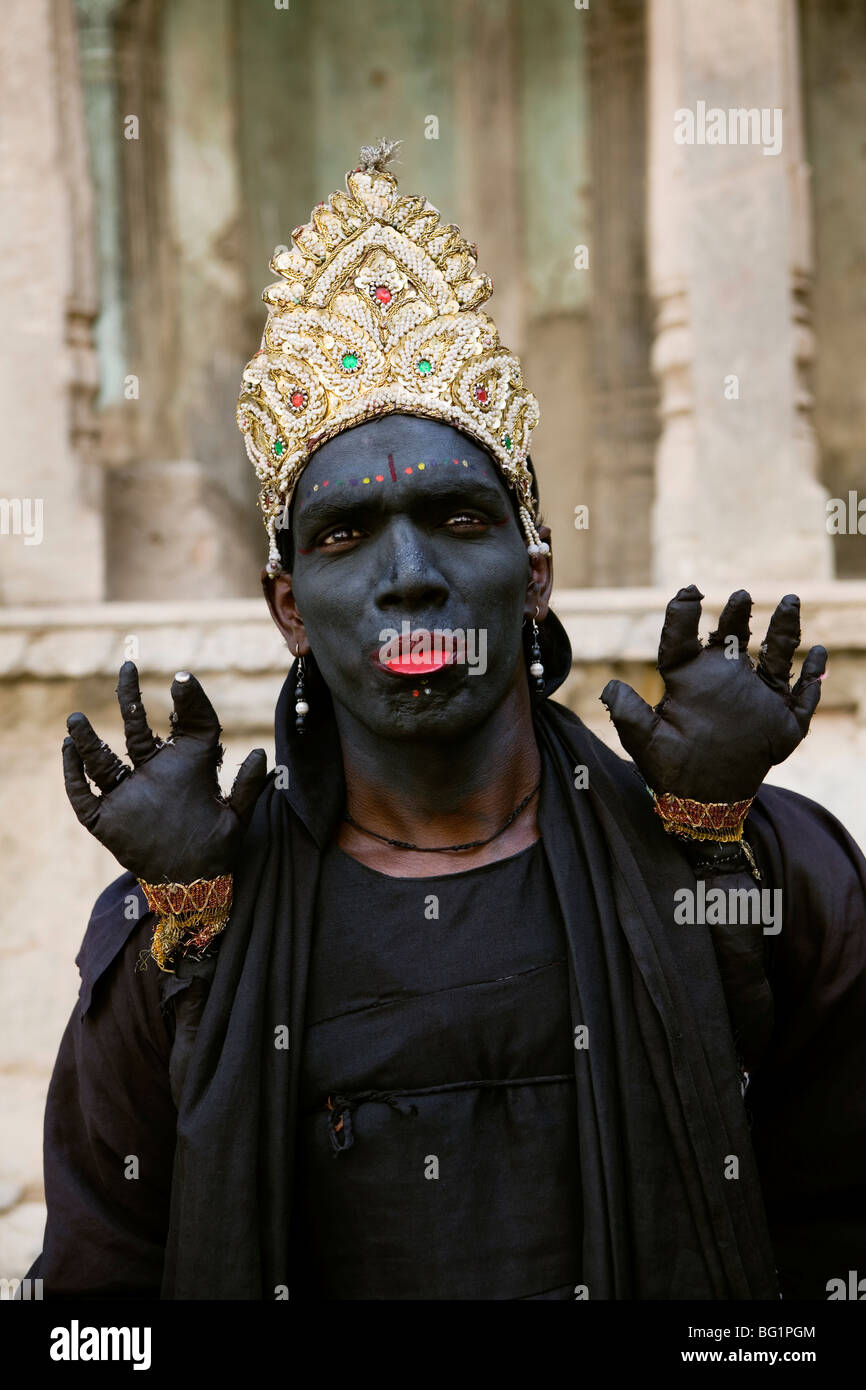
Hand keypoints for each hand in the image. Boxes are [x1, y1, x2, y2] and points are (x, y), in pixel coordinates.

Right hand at [62, 662, 267, 881]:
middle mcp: (150, 775)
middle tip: (128, 667)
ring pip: (103, 761)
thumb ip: (247, 785)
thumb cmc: (216, 847)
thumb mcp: (236, 814)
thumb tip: (261, 751)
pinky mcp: (106, 821)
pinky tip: (69, 750)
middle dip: (129, 699)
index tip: (181, 680)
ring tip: (76, 719)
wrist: (194, 885)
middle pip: (135, 729)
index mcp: (179, 767)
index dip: (183, 704)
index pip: (179, 727)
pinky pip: (84, 794)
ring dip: (89, 739)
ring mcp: (126, 796)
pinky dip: (74, 774)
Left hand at [599, 586, 826, 802]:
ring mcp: (756, 694)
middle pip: (731, 636)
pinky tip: (819, 654)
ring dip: (784, 629)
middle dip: (738, 613)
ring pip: (775, 654)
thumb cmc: (671, 768)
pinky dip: (813, 675)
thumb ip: (628, 714)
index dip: (683, 614)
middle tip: (740, 595)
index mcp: (689, 678)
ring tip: (788, 601)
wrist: (704, 800)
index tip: (688, 592)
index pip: (683, 639)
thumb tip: (609, 687)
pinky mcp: (782, 717)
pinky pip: (802, 693)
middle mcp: (723, 678)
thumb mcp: (645, 742)